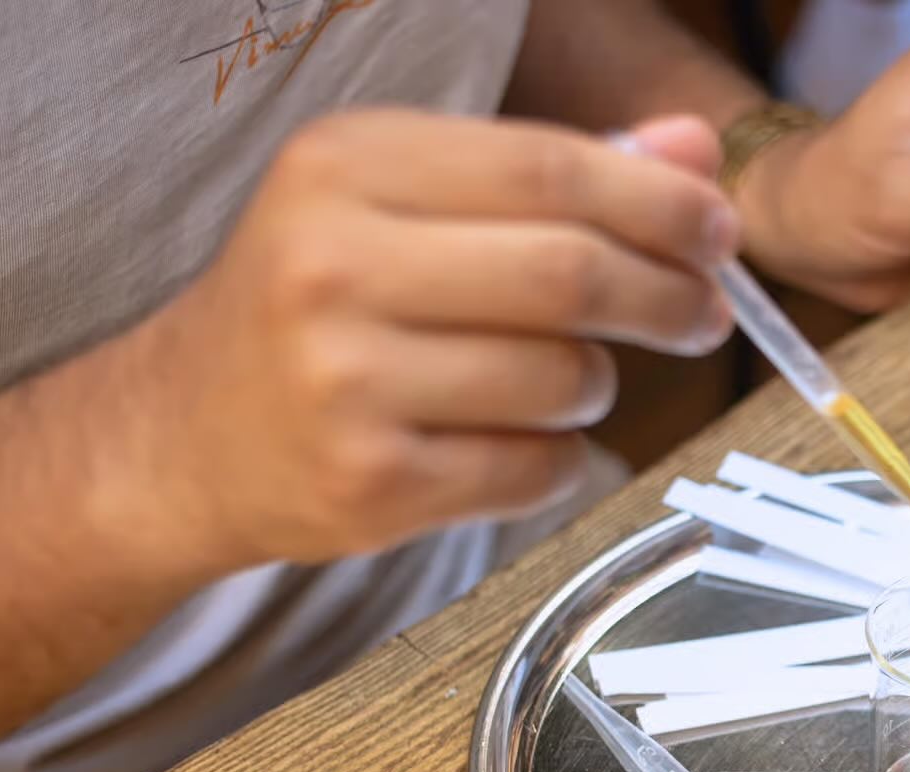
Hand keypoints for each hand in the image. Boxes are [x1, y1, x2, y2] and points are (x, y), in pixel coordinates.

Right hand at [125, 109, 737, 570]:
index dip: (660, 204)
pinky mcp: (371, 483)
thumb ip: (554, 172)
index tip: (720, 231)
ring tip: (569, 380)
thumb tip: (695, 152)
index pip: (550, 169)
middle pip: (571, 274)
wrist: (189, 435)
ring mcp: (346, 381)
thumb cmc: (324, 307)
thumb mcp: (408, 204)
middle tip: (705, 315)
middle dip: (668, 297)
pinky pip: (538, 468)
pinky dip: (560, 457)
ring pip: (564, 379)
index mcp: (345, 167)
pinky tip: (520, 440)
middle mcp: (333, 265)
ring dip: (600, 385)